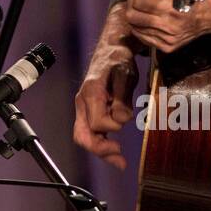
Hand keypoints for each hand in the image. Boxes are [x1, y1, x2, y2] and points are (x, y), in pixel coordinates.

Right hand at [73, 41, 139, 167]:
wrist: (112, 49)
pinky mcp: (91, 111)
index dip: (114, 125)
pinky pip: (92, 132)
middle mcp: (83, 102)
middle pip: (83, 135)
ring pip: (85, 137)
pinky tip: (115, 152)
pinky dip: (102, 144)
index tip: (127, 118)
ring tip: (120, 162)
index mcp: (91, 93)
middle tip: (121, 159)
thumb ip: (122, 97)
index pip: (98, 122)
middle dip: (100, 149)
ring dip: (101, 151)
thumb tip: (121, 118)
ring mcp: (85, 108)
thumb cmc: (119, 60)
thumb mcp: (125, 74)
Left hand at [125, 0, 210, 52]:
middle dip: (134, 1)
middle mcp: (170, 26)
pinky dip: (141, 26)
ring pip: (135, 27)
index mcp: (173, 7)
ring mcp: (169, 38)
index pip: (140, 0)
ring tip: (148, 6)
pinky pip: (143, 37)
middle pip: (132, 15)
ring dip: (137, 13)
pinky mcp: (169, 46)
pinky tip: (151, 17)